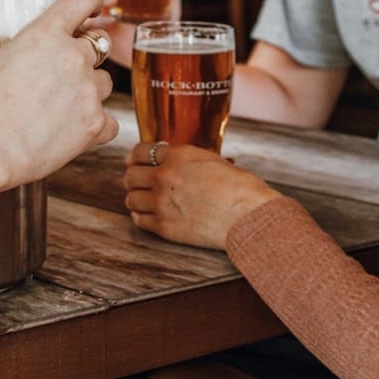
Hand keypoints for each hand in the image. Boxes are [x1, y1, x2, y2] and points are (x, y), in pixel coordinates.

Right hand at [0, 0, 118, 187]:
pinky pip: (109, 121)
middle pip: (98, 44)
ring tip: (65, 104)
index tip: (90, 6)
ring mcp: (88, 92)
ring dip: (90, 89)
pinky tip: (77, 130)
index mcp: (45, 34)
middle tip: (65, 69)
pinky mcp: (94, 125)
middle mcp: (73, 58)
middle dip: (84, 54)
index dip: (89, 0)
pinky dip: (97, 125)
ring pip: (105, 82)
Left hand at [123, 141, 279, 249]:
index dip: (135, 157)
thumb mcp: (212, 160)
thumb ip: (187, 160)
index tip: (133, 161)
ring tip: (145, 200)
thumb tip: (174, 160)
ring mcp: (162, 202)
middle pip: (130, 175)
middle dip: (134, 178)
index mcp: (178, 155)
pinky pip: (138, 220)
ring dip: (137, 198)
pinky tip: (149, 215)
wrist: (249, 216)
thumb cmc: (240, 188)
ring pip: (130, 198)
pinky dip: (141, 216)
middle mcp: (164, 176)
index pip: (140, 151)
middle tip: (139, 182)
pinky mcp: (164, 227)